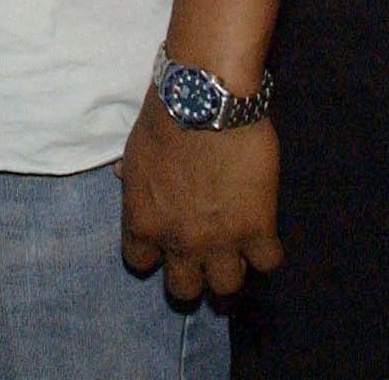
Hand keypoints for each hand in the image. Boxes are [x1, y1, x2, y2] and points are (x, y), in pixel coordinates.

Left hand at [116, 92, 284, 301]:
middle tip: (204, 261)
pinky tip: (263, 237)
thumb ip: (132, 177)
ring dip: (230, 272)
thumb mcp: (134, 150)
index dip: (154, 254)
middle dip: (193, 277)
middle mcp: (178, 241)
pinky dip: (266, 251)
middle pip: (183, 290)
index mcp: (142, 222)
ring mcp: (220, 240)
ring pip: (226, 287)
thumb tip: (121, 176)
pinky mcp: (257, 228)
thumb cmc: (164, 116)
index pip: (140, 262)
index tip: (165, 242)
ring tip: (236, 256)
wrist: (205, 99)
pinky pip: (267, 261)